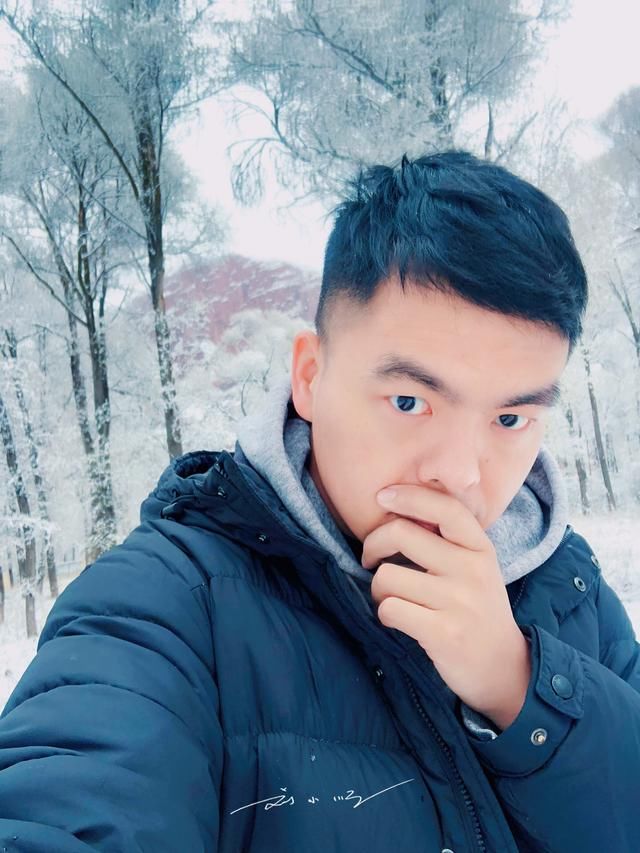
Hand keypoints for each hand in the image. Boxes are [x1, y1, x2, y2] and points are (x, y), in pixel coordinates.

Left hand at [361, 485, 531, 730]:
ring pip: (388, 576)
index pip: (445, 507)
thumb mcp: (477, 567)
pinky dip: (385, 613)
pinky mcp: (443, 633)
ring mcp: (459, 602)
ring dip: (379, 589)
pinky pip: (390, 609)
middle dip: (373, 544)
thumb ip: (449, 540)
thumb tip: (399, 509)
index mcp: (481, 548)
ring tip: (393, 599)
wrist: (504, 669)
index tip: (382, 496)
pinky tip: (398, 619)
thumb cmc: (478, 611)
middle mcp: (472, 570)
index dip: (408, 495)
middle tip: (370, 559)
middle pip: (402, 533)